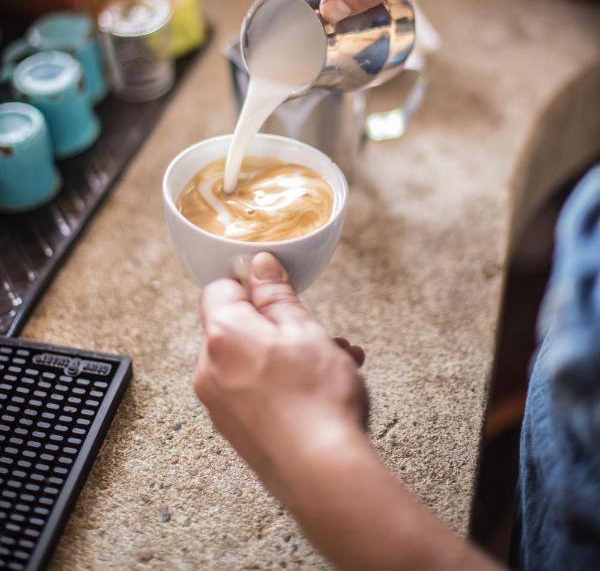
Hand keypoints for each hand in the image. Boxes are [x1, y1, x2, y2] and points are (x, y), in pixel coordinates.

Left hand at [193, 253, 367, 490]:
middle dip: (279, 324)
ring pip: (253, 360)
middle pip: (238, 327)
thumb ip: (276, 294)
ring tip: (336, 361)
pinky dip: (283, 383)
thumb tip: (259, 264)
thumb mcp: (304, 328)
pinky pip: (255, 391)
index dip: (251, 285)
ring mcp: (220, 405)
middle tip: (317, 332)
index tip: (280, 292)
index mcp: (221, 335)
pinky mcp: (237, 431)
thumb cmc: (317, 398)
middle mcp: (210, 369)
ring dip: (290, 353)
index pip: (220, 288)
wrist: (324, 475)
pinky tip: (323, 389)